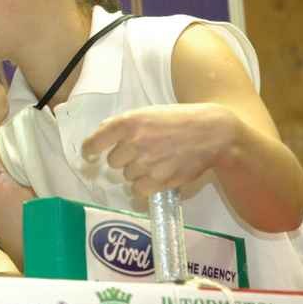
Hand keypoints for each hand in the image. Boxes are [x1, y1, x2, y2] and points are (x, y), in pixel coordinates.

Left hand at [81, 103, 238, 195]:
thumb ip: (123, 125)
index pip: (94, 142)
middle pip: (113, 162)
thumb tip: (100, 139)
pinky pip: (139, 190)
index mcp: (128, 123)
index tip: (90, 155)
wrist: (212, 133)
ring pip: (127, 176)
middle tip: (142, 151)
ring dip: (137, 172)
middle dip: (123, 158)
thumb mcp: (147, 113)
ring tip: (157, 160)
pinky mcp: (160, 181)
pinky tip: (158, 174)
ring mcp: (147, 164)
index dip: (90, 151)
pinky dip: (146, 186)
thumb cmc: (178, 120)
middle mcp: (134, 143)